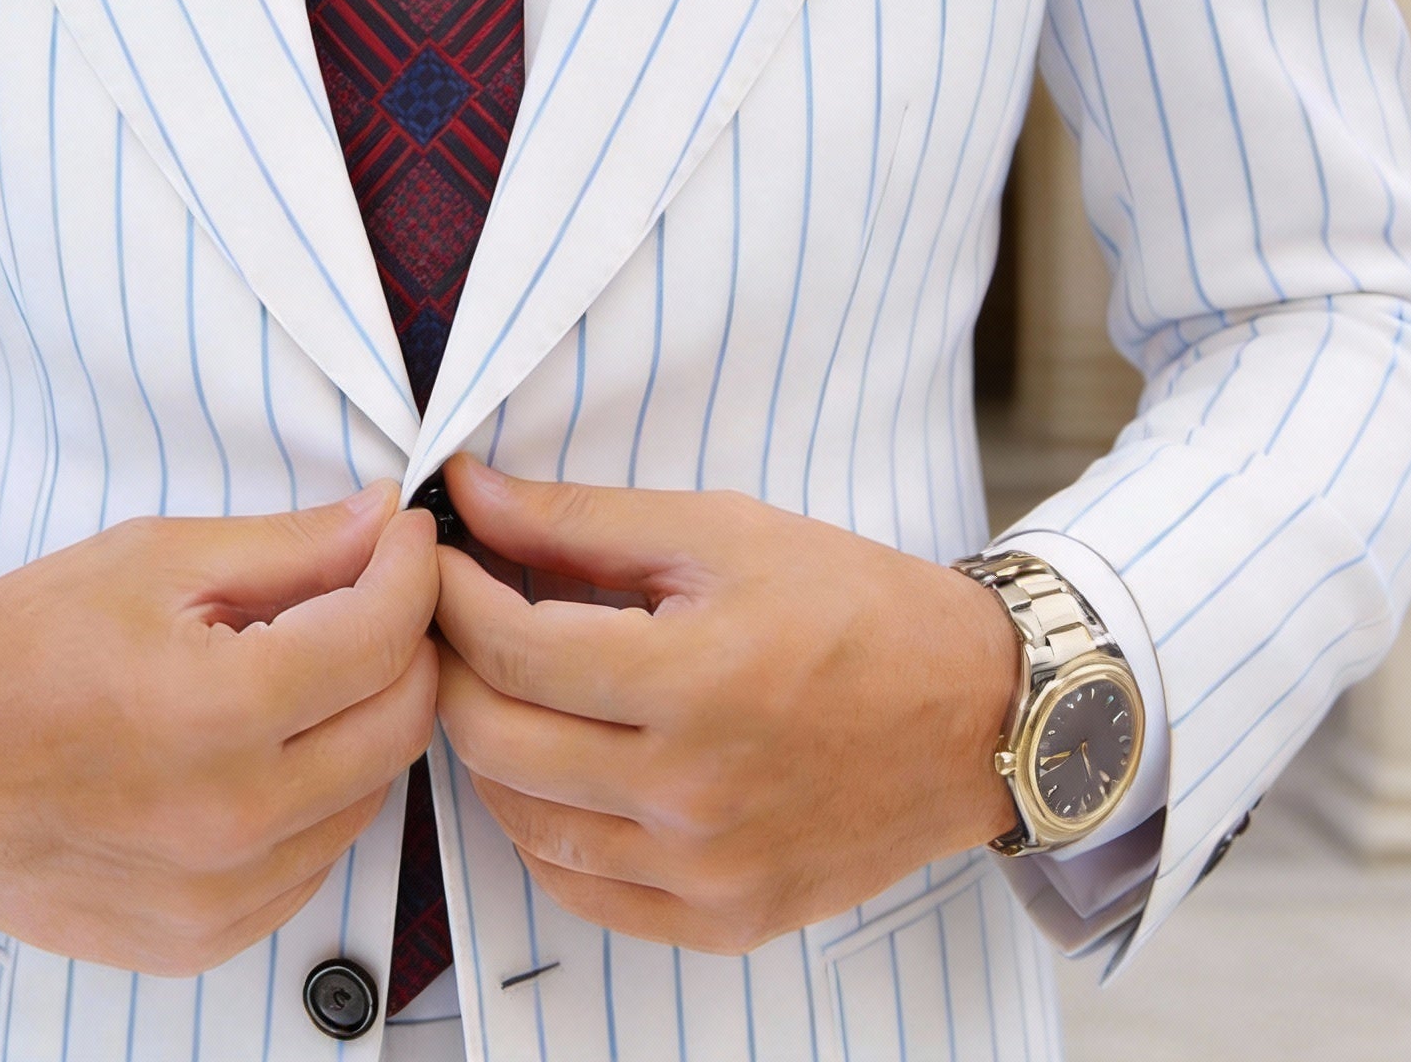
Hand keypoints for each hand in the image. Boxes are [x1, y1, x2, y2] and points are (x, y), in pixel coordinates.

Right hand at [0, 484, 438, 973]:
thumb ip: (288, 547)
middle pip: (401, 723)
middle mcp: (230, 821)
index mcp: (215, 713)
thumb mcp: (152, 560)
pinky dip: (319, 794)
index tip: (404, 537)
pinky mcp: (204, 940)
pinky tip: (266, 744)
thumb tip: (383, 523)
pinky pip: (316, 859)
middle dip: (407, 642)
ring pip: (371, 794)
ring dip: (365, 719)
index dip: (410, 569)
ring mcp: (220, 898)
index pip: (382, 637)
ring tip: (305, 665)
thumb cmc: (16, 650)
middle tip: (373, 591)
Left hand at [432, 458, 1019, 953]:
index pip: (512, 648)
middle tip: (454, 617)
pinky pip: (583, 891)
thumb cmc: (852, 605)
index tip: (436, 558)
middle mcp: (694, 792)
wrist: (974, 713)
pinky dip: (543, 829)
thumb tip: (469, 493)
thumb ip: (579, 519)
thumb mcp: (719, 531)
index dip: (451, 594)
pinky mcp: (725, 919)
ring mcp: (708, 870)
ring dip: (488, 747)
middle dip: (452, 665)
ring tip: (501, 685)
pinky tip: (552, 769)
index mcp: (695, 680)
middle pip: (497, 738)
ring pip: (524, 822)